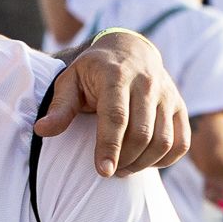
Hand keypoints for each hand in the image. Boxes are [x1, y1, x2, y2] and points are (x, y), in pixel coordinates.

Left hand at [33, 29, 189, 176]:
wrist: (130, 50)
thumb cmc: (93, 72)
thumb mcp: (70, 81)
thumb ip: (59, 107)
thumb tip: (41, 130)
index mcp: (116, 75)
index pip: (116, 116)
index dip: (110, 146)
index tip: (103, 171)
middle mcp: (147, 83)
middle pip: (142, 133)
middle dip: (125, 159)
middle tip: (108, 170)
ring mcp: (167, 95)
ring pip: (163, 140)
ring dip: (143, 163)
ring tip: (123, 168)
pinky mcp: (179, 106)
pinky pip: (181, 142)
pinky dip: (165, 159)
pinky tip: (145, 161)